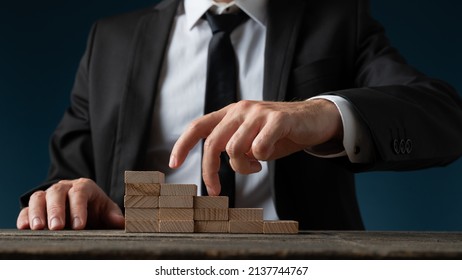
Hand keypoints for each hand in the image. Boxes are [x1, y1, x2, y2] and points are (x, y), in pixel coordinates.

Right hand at [17, 178, 124, 229]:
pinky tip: (24, 228)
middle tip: (57, 227)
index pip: (79, 193)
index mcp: (83, 186)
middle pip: (57, 193)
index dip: (78, 208)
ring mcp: (48, 196)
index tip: (79, 226)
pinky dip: (24, 217)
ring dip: (37, 212)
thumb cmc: (96, 210)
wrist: (84, 210)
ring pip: (38, 198)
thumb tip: (121, 222)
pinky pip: (26, 208)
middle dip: (56, 210)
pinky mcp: (36, 207)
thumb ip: (113, 216)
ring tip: (38, 228)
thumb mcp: (107, 211)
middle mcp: (64, 187)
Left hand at [169, 99, 342, 195]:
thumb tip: (219, 165)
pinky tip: (269, 155)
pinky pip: (258, 148)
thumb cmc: (278, 134)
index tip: (173, 164)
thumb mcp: (250, 139)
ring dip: (243, 167)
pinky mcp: (277, 120)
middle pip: (213, 143)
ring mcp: (258, 113)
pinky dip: (261, 158)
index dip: (182, 145)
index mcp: (230, 113)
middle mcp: (240, 109)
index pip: (198, 126)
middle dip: (210, 171)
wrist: (313, 120)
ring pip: (234, 149)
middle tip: (216, 189)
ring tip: (255, 166)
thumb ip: (232, 147)